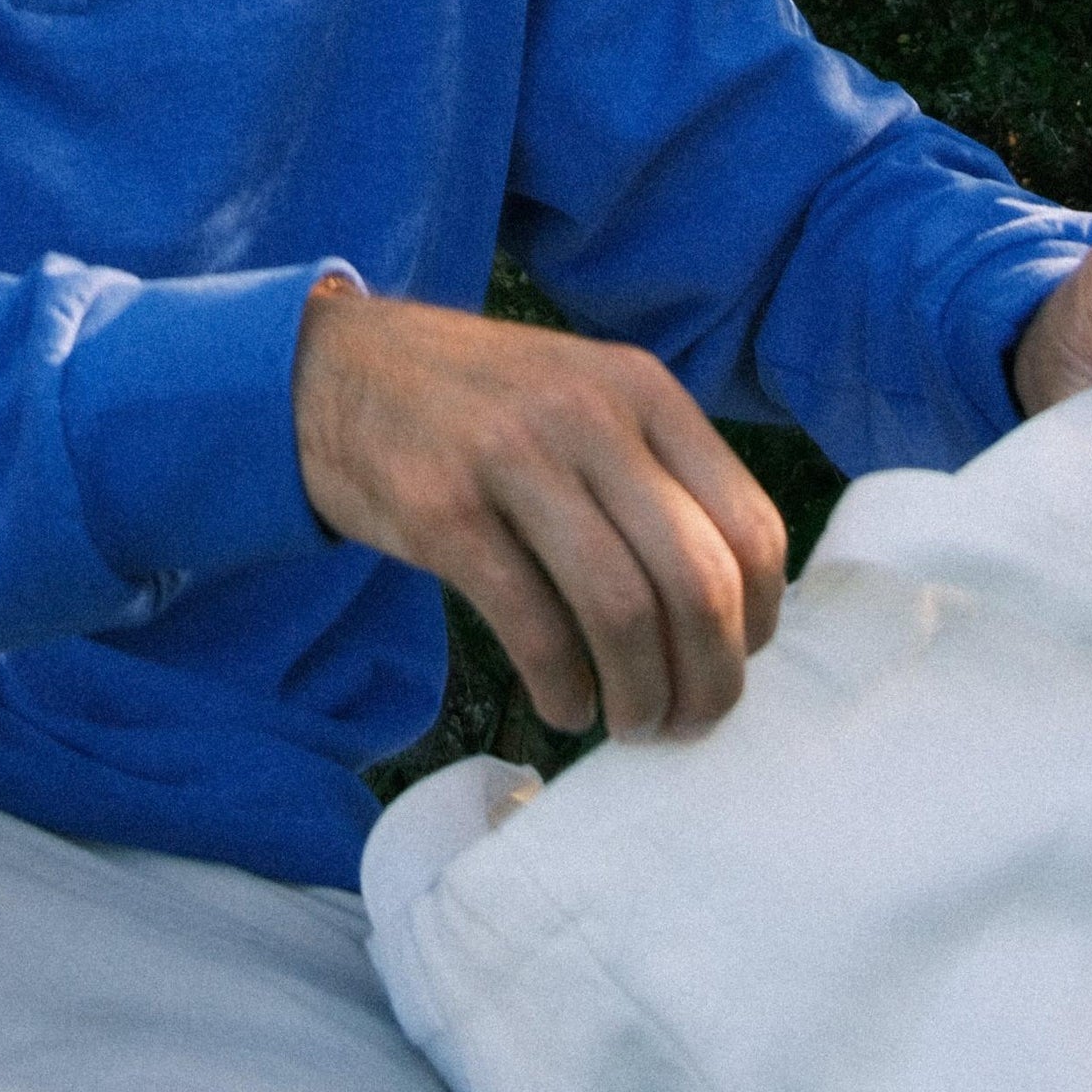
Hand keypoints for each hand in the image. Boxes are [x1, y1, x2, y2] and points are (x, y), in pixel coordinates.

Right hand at [291, 289, 786, 740]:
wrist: (333, 369)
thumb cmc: (478, 404)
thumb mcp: (582, 398)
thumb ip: (653, 475)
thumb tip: (731, 616)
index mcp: (641, 389)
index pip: (750, 526)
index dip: (759, 622)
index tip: (735, 663)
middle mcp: (588, 415)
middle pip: (697, 579)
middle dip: (709, 678)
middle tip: (690, 722)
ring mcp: (512, 458)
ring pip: (623, 611)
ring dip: (641, 696)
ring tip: (630, 723)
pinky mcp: (442, 511)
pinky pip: (534, 628)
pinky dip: (565, 689)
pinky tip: (564, 705)